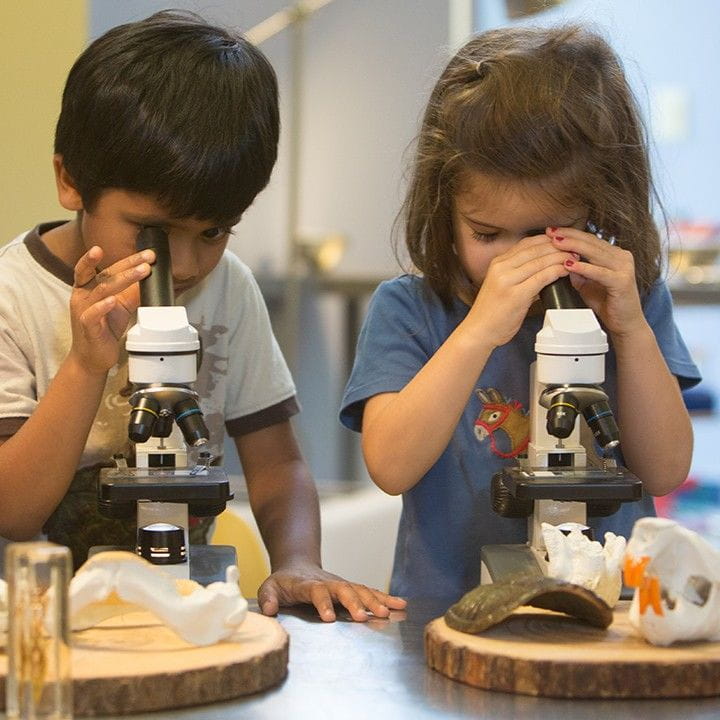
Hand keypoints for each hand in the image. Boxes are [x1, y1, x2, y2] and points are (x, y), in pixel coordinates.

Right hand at [68, 246, 153, 374]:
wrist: (93, 357)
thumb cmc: (105, 327)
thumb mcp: (122, 305)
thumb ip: (132, 291)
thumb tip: (150, 277)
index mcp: (88, 286)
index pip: (104, 267)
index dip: (123, 258)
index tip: (141, 252)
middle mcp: (83, 295)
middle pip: (104, 274)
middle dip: (127, 264)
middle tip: (147, 257)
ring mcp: (83, 310)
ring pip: (101, 290)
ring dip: (122, 279)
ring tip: (141, 271)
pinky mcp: (87, 327)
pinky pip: (92, 314)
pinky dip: (102, 306)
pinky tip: (112, 300)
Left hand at [257, 561, 406, 621]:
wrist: (298, 565)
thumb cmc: (283, 582)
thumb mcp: (269, 588)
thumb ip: (268, 598)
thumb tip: (269, 611)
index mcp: (307, 584)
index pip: (316, 591)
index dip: (323, 603)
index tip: (329, 618)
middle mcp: (328, 582)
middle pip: (344, 589)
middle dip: (355, 602)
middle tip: (364, 616)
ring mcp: (341, 584)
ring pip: (360, 589)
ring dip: (374, 600)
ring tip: (388, 612)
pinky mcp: (351, 588)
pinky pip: (369, 591)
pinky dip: (384, 597)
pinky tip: (400, 604)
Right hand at [465, 233, 575, 347]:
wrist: (478, 331)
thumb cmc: (492, 313)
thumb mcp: (502, 286)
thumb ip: (519, 276)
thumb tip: (543, 270)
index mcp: (497, 263)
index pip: (526, 243)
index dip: (547, 240)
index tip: (563, 241)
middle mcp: (501, 267)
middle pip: (535, 249)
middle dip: (558, 246)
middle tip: (575, 247)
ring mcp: (507, 280)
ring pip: (540, 261)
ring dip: (561, 257)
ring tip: (575, 257)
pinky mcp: (516, 294)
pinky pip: (542, 277)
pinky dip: (556, 271)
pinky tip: (566, 270)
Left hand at [549, 227, 644, 336]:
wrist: (624, 324)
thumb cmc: (606, 303)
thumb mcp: (586, 284)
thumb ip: (576, 271)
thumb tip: (560, 261)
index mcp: (613, 254)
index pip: (589, 239)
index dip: (570, 234)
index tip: (550, 231)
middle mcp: (621, 256)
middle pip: (591, 242)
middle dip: (569, 236)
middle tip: (550, 232)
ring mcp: (624, 267)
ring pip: (595, 253)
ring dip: (574, 247)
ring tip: (556, 243)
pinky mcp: (622, 281)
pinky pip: (600, 272)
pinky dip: (584, 267)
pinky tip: (569, 264)